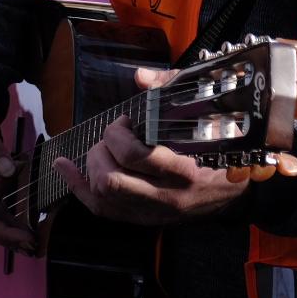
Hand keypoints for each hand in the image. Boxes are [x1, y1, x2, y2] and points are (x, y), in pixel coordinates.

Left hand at [51, 68, 252, 224]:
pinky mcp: (141, 220)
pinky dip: (77, 186)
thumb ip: (173, 91)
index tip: (125, 122)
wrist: (233, 195)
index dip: (118, 135)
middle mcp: (168, 197)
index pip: (137, 157)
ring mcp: (153, 213)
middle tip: (112, 137)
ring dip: (92, 167)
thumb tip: (141, 78)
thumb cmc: (216, 149)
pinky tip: (64, 166)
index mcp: (186, 171)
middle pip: (111, 180)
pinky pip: (100, 209)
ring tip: (103, 150)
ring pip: (102, 196)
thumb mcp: (204, 116)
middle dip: (101, 151)